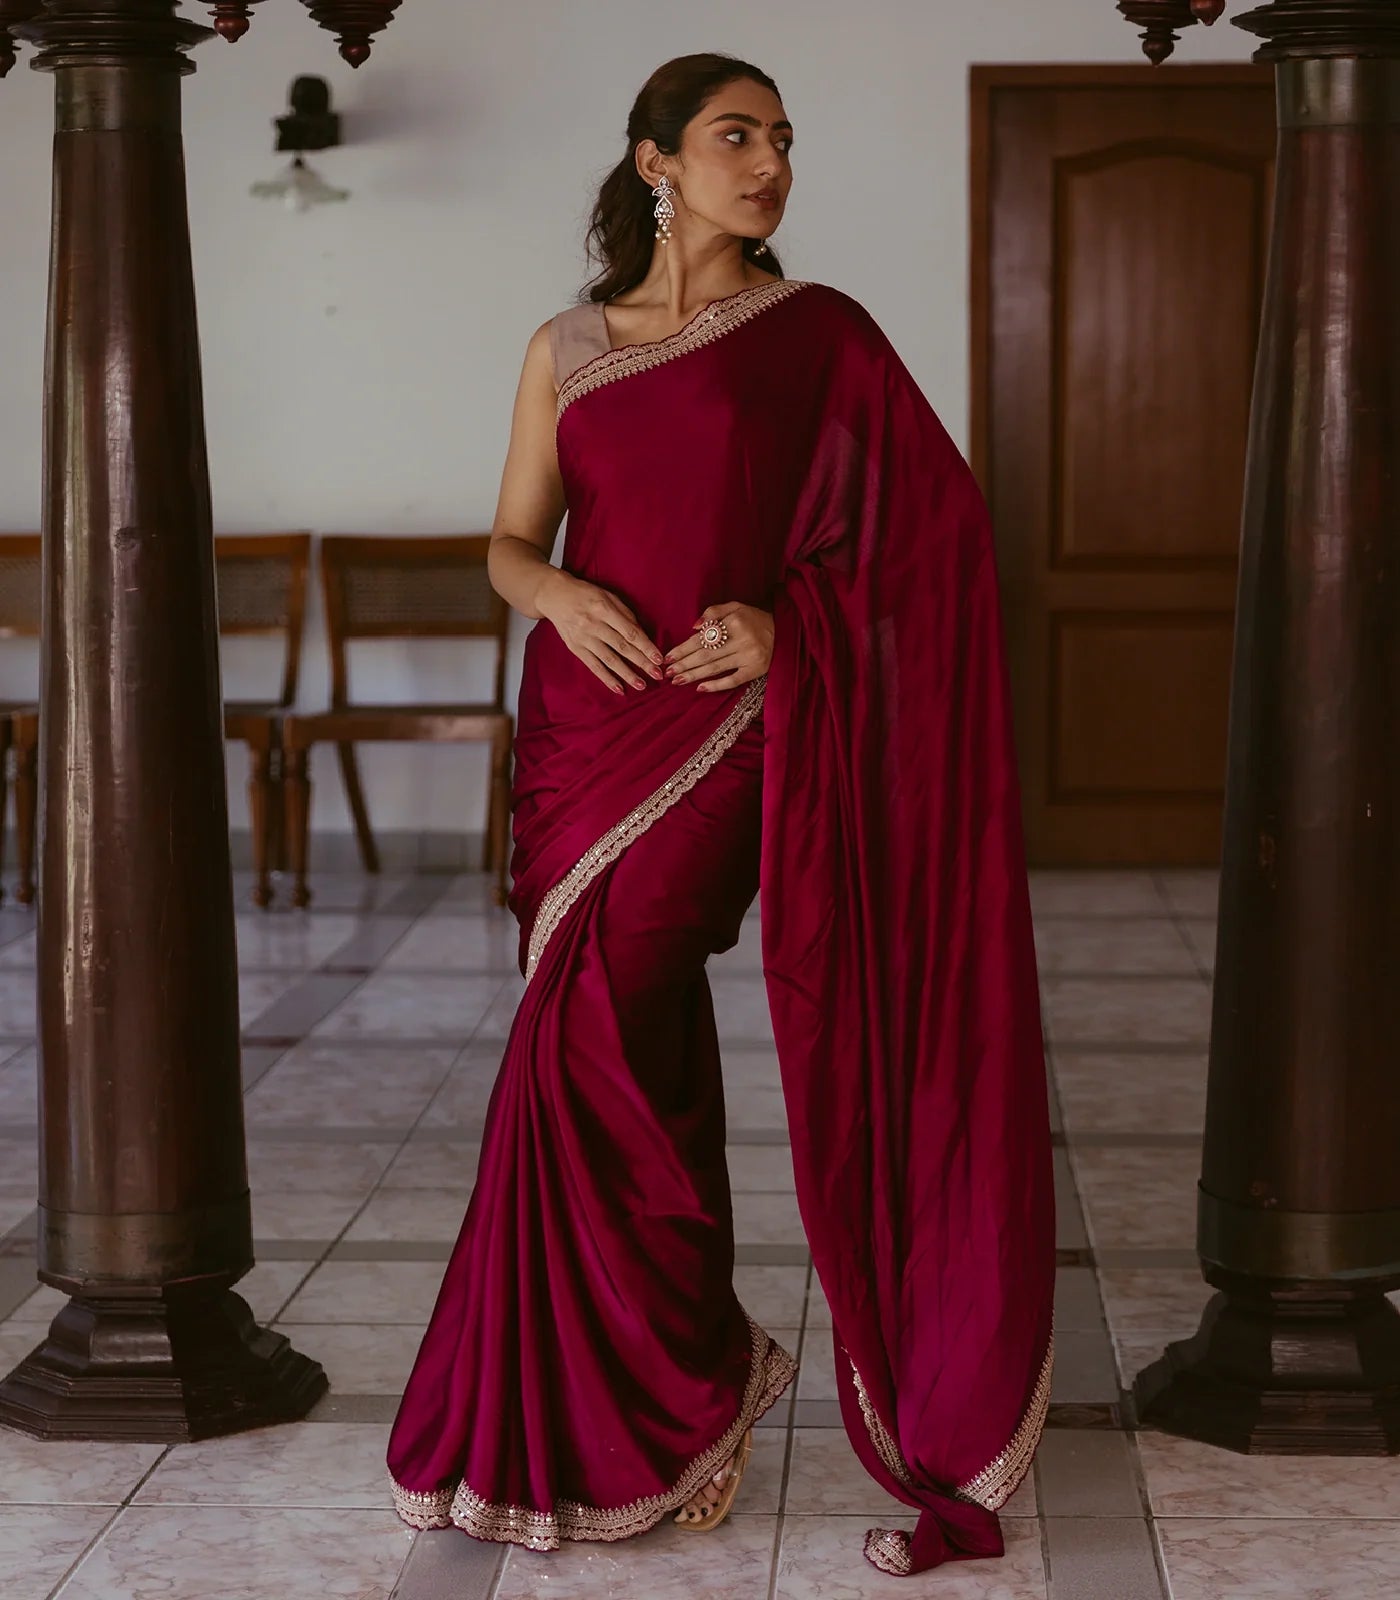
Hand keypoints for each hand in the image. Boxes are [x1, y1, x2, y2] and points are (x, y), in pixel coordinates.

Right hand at [537, 570, 663, 693]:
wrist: (555, 596)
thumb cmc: (586, 594)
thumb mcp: (608, 596)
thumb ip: (626, 614)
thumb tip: (643, 635)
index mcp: (604, 609)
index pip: (630, 632)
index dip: (646, 646)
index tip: (659, 658)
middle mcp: (594, 625)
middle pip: (622, 647)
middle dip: (642, 662)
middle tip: (657, 674)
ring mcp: (583, 638)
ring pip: (609, 659)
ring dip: (627, 674)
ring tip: (641, 685)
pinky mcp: (575, 648)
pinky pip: (593, 666)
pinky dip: (606, 678)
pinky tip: (619, 688)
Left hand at [663, 602, 773, 691]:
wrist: (784, 631)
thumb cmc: (754, 618)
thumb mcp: (735, 607)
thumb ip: (713, 612)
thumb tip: (693, 627)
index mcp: (734, 623)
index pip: (702, 639)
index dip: (683, 649)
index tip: (668, 657)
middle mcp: (741, 640)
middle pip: (706, 655)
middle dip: (684, 664)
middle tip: (667, 672)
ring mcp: (749, 657)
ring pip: (715, 668)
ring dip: (694, 675)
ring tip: (677, 681)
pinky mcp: (755, 670)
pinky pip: (733, 680)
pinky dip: (716, 685)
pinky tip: (700, 688)